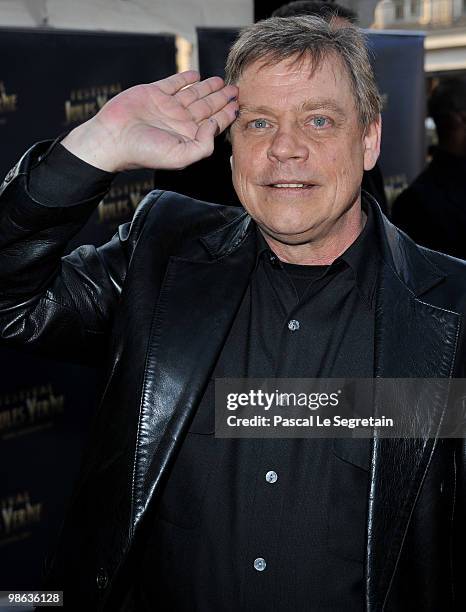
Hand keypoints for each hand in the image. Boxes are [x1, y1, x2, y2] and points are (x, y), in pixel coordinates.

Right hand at [61, 71, 238, 171]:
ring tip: (221, 81)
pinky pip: (173, 83)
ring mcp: (167, 106)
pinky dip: (185, 78)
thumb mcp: (181, 157)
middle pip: (207, 107)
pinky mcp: (154, 92)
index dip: (226, 115)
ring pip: (193, 94)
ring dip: (208, 87)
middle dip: (222, 99)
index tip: (238, 106)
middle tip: (236, 89)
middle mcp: (179, 121)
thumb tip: (213, 125)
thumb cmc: (145, 152)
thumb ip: (203, 145)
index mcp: (188, 136)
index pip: (212, 124)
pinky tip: (196, 74)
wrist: (114, 138)